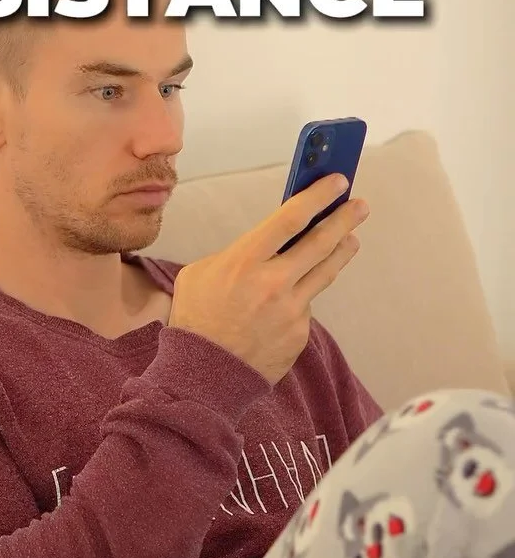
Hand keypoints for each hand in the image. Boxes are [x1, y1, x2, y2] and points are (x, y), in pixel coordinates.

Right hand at [169, 175, 368, 384]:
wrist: (204, 375)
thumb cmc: (196, 319)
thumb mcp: (199, 273)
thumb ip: (235, 255)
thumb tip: (266, 246)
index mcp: (244, 261)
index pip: (290, 218)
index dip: (318, 196)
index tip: (336, 182)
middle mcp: (273, 283)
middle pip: (321, 242)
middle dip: (345, 219)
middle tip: (360, 205)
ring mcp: (291, 310)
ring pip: (325, 272)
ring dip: (341, 251)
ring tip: (351, 239)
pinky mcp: (299, 333)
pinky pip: (306, 306)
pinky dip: (301, 297)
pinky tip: (289, 299)